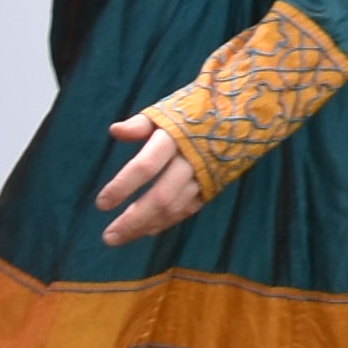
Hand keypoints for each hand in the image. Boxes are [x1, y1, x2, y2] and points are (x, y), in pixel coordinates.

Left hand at [91, 115, 206, 242]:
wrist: (246, 113)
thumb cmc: (198, 109)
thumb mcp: (169, 110)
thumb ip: (141, 124)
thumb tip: (114, 131)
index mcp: (175, 138)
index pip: (145, 166)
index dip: (123, 186)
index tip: (101, 204)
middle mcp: (191, 160)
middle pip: (160, 196)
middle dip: (133, 219)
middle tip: (108, 236)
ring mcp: (205, 176)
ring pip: (174, 208)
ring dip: (146, 225)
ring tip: (120, 237)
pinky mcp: (214, 185)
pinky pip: (188, 209)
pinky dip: (167, 222)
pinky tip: (147, 230)